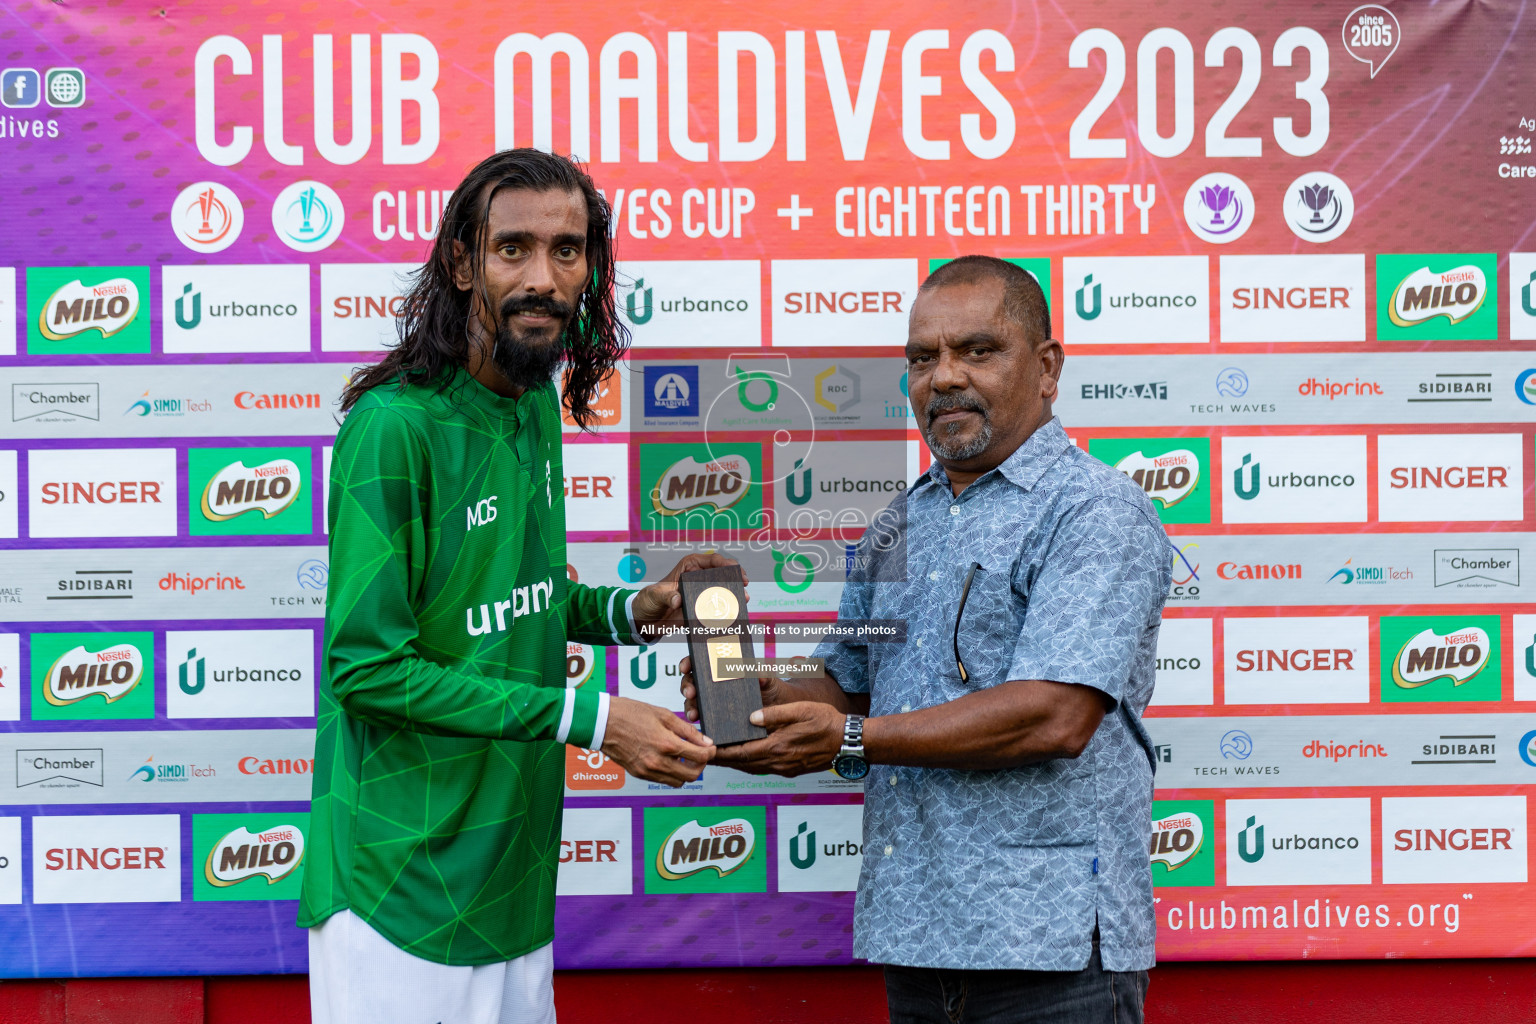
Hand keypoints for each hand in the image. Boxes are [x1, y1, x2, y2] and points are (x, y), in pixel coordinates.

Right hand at [600, 696, 715, 787]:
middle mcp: (658, 761)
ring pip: (678, 782)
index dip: (710, 752)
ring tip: (684, 757)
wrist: (602, 722)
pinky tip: (669, 759)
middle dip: (701, 765)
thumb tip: (705, 741)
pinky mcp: (639, 774)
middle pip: (692, 776)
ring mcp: (648, 770)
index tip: (711, 747)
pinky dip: (671, 773)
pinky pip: (662, 780)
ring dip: (686, 772)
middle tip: (700, 754)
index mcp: (666, 744)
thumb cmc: (630, 713)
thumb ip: (686, 730)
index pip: (700, 757)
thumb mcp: (663, 715)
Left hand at [629, 552, 747, 641]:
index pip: (712, 560)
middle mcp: (698, 577)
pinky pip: (718, 608)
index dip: (727, 564)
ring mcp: (702, 593)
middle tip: (744, 586)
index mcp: (689, 566)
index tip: (736, 571)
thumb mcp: (654, 596)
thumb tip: (677, 600)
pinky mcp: (702, 608)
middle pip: (723, 574)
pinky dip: (726, 610)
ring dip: (734, 595)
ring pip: (723, 591)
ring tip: (742, 601)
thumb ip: (665, 596)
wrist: (645, 619)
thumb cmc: (648, 601)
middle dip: (735, 579)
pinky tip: (734, 614)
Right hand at [678, 654, 789, 724]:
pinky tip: (699, 724)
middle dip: (687, 686)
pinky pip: (703, 719)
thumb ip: (764, 674)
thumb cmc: (772, 689)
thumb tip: (758, 674)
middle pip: (692, 682)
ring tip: (694, 714)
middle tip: (691, 693)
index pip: (700, 663)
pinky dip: (699, 721)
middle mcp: (714, 685)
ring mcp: (714, 703)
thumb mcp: (769, 680)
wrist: (779, 710)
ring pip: (693, 702)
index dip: (689, 663)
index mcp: (722, 670)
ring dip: (690, 707)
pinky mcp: (717, 719)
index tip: (686, 667)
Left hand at [711, 701, 844, 776]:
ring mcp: (785, 768)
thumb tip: (751, 717)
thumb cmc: (826, 722)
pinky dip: (751, 764)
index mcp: (777, 747)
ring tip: (722, 756)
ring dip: (737, 763)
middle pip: (744, 764)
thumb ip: (774, 714)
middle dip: (725, 760)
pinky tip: (747, 757)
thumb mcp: (800, 710)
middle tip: (707, 755)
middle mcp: (779, 762)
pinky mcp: (792, 770)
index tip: (708, 750)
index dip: (723, 753)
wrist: (847, 742)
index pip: (742, 753)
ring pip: (753, 769)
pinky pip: (764, 769)